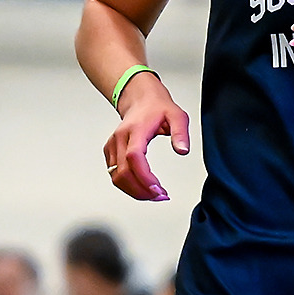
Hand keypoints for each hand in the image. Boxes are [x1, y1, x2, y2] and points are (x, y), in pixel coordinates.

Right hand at [104, 72, 189, 201]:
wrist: (140, 98)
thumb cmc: (157, 107)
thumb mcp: (177, 115)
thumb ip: (181, 133)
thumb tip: (182, 151)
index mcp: (136, 129)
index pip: (134, 157)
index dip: (144, 177)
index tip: (158, 188)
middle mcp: (120, 138)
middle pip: (123, 172)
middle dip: (141, 190)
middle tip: (160, 196)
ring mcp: (113, 145)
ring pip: (116, 177)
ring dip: (134, 191)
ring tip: (153, 195)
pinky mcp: (110, 152)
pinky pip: (115, 174)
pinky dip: (127, 185)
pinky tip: (142, 188)